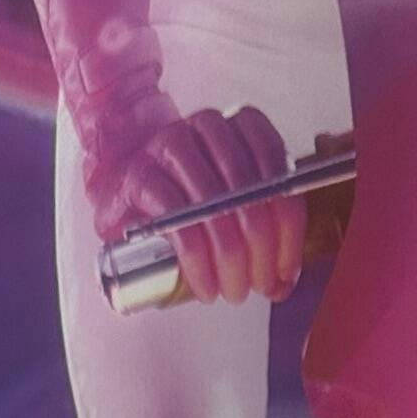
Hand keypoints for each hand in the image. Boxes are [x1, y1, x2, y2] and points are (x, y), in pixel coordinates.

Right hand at [90, 101, 300, 303]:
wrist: (127, 184)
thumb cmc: (187, 195)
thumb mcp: (233, 202)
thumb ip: (264, 231)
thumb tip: (284, 282)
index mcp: (243, 125)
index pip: (280, 176)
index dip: (289, 232)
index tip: (285, 271)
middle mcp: (209, 126)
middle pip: (251, 197)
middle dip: (261, 255)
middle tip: (258, 288)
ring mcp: (172, 146)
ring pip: (217, 212)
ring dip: (231, 264)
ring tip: (233, 292)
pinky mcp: (142, 176)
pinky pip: (182, 227)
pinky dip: (199, 265)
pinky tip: (206, 286)